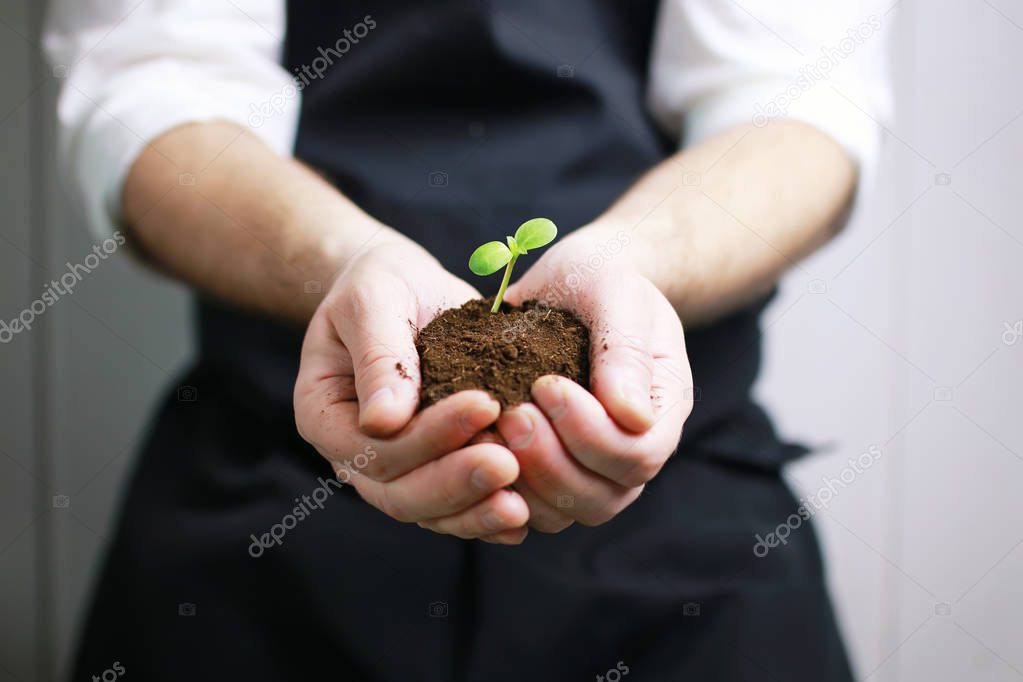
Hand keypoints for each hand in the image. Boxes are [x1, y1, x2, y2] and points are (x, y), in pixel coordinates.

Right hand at [294, 240, 529, 543]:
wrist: (406, 288)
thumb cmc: (381, 285)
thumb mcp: (372, 300)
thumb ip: (378, 356)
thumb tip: (384, 421)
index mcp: (325, 416)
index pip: (374, 447)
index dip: (428, 435)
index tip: (484, 403)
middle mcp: (354, 456)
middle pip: (400, 493)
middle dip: (456, 481)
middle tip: (509, 463)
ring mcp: (395, 470)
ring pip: (430, 510)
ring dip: (475, 510)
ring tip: (521, 504)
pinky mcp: (433, 470)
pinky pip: (456, 508)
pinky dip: (487, 513)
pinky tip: (525, 512)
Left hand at [497, 225, 693, 531]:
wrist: (573, 280)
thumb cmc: (600, 277)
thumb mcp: (616, 292)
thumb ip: (624, 349)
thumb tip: (632, 417)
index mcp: (662, 409)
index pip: (638, 455)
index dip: (590, 433)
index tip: (545, 384)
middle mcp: (633, 448)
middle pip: (603, 498)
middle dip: (552, 462)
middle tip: (510, 414)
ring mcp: (592, 466)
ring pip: (565, 512)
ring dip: (524, 480)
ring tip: (492, 426)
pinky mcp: (551, 467)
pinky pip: (529, 503)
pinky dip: (500, 485)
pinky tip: (474, 445)